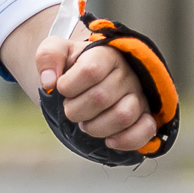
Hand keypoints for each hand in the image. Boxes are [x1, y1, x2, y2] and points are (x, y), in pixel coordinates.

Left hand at [33, 31, 151, 152]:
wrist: (90, 81)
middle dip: (75, 110)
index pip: (89, 70)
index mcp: (106, 55)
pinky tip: (109, 140)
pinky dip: (125, 140)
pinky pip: (146, 130)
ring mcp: (139, 96)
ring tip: (86, 123)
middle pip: (101, 98)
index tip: (62, 89)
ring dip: (96, 127)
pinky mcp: (146, 116)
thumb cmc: (73, 67)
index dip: (68, 87)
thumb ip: (47, 56)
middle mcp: (127, 74)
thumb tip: (48, 81)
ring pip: (123, 116)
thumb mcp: (56, 53)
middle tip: (71, 109)